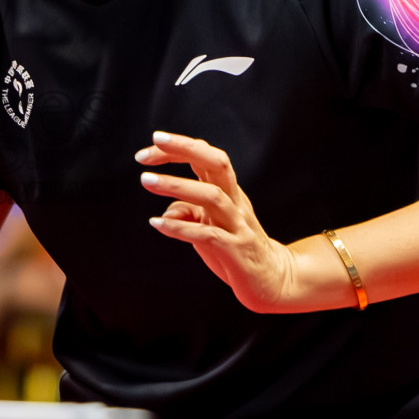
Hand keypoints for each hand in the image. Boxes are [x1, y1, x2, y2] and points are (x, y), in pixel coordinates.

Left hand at [137, 132, 298, 311]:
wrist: (273, 279)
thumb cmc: (236, 249)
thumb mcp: (209, 226)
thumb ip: (189, 213)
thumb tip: (165, 213)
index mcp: (229, 191)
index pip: (206, 157)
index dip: (178, 148)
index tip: (145, 153)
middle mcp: (235, 202)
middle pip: (217, 163)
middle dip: (186, 148)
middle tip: (155, 139)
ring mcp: (237, 224)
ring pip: (212, 196)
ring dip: (177, 185)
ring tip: (146, 180)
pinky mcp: (236, 249)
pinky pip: (208, 235)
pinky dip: (181, 228)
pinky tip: (157, 223)